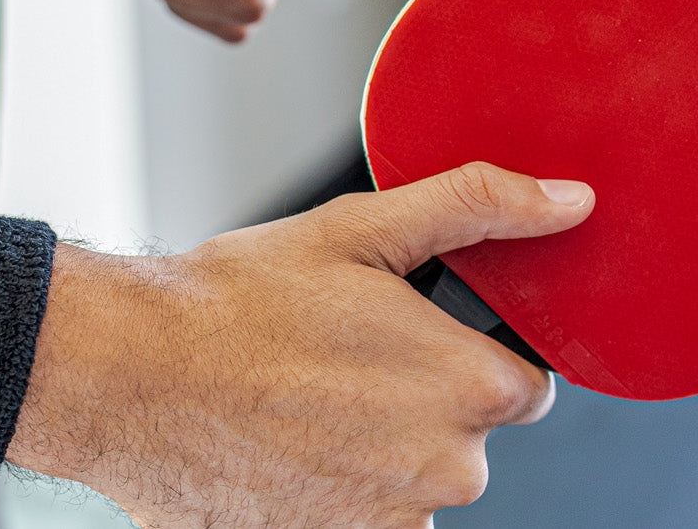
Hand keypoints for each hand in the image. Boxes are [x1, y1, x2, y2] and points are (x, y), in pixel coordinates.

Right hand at [5, 163, 593, 526]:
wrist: (128, 376)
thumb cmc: (236, 304)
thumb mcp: (362, 229)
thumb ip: (480, 207)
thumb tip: (568, 201)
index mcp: (470, 388)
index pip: (526, 386)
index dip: (470, 356)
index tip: (418, 342)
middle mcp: (448, 471)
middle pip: (468, 438)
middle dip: (422, 403)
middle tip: (344, 361)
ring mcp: (391, 523)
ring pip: (413, 482)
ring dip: (377, 450)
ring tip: (304, 403)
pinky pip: (365, 518)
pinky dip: (336, 491)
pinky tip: (287, 448)